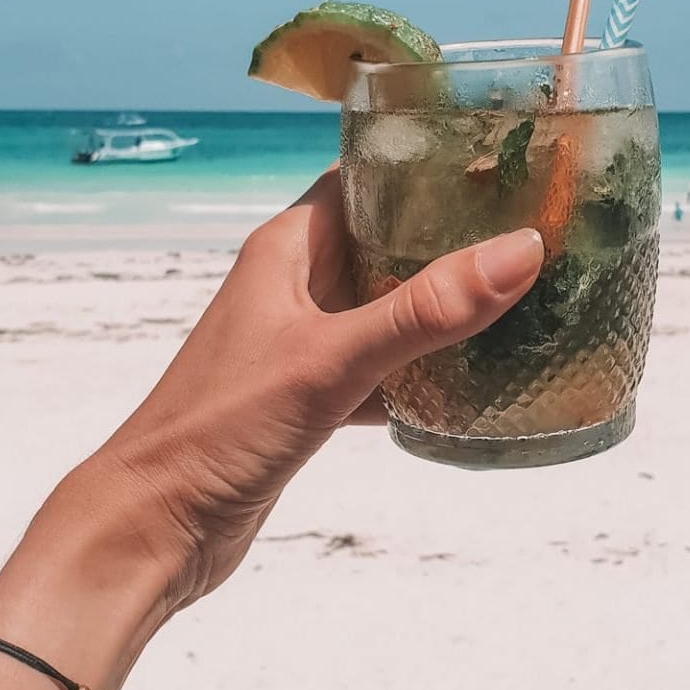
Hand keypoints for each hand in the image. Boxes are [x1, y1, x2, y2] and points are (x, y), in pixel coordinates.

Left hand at [88, 169, 542, 607]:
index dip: (427, 165)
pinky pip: (382, 370)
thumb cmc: (218, 428)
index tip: (502, 162)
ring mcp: (303, 344)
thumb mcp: (331, 360)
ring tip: (524, 298)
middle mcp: (295, 286)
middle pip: (386, 241)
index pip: (364, 178)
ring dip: (443, 308)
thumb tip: (520, 250)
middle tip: (536, 230)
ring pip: (388, 309)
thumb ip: (425, 310)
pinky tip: (476, 384)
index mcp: (288, 249)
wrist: (153, 527)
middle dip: (452, 237)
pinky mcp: (311, 399)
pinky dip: (424, 374)